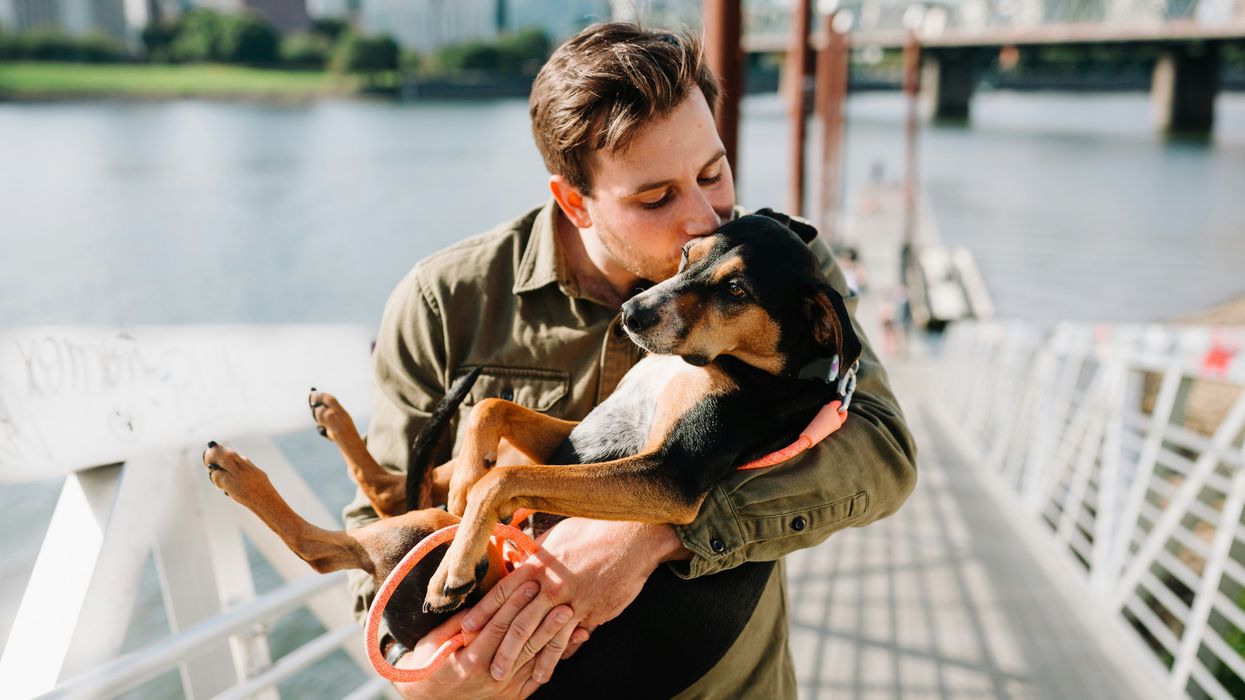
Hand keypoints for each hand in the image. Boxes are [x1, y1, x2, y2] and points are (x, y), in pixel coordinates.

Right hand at [391, 581, 576, 698]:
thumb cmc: (428, 664)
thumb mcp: (434, 641)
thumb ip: (458, 623)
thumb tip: (482, 601)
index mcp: (470, 660)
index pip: (498, 627)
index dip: (515, 603)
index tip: (530, 582)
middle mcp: (491, 676)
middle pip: (523, 642)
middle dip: (543, 617)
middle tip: (562, 596)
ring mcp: (505, 689)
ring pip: (535, 659)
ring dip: (556, 636)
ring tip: (573, 616)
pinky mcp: (513, 697)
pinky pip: (538, 676)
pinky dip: (556, 659)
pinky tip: (573, 642)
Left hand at [461, 519, 690, 681]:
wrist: (632, 536)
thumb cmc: (593, 530)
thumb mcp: (557, 537)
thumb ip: (538, 557)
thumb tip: (521, 564)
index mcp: (538, 564)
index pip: (502, 592)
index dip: (482, 613)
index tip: (465, 631)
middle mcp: (551, 585)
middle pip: (518, 622)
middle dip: (500, 648)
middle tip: (486, 668)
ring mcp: (572, 601)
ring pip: (543, 637)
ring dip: (526, 661)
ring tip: (513, 679)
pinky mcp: (593, 612)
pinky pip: (570, 639)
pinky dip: (557, 656)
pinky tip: (547, 670)